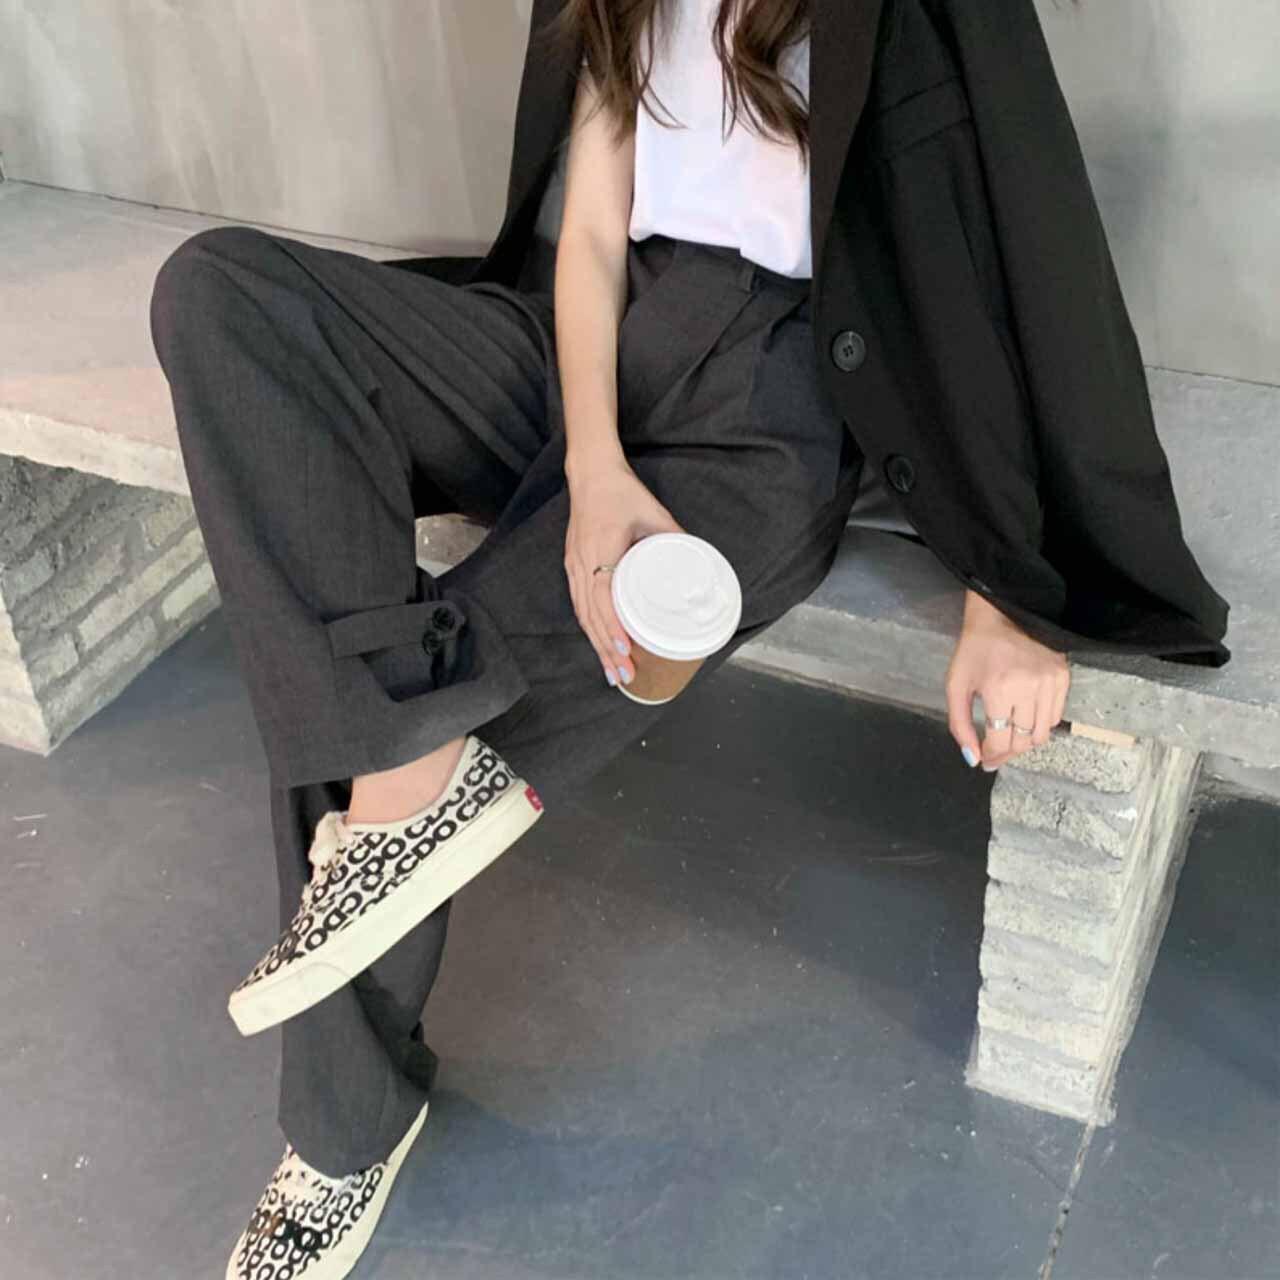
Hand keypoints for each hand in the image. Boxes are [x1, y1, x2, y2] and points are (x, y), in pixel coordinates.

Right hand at [564, 454, 684, 685]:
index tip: (625, 648)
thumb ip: (674, 537)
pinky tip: (599, 645)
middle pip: (590, 616)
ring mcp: (573, 565)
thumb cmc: (621, 492)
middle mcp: (582, 562)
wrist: (591, 472)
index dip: (612, 625)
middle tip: (624, 676)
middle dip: (606, 649)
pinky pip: (579, 604)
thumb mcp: (654, 513)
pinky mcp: (572, 565)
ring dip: (597, 645)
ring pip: (582, 615)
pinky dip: (590, 628)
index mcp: (600, 550)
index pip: (601, 596)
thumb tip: (699, 562)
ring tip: (612, 672)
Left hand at [945, 589, 1069, 770]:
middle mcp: (1029, 688)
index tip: (986, 759)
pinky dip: (1040, 725)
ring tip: (1011, 737)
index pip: (1001, 741)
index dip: (992, 755)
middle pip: (1023, 742)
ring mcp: (1050, 683)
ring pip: (1042, 734)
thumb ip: (960, 725)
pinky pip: (1056, 716)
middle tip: (996, 752)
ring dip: (1025, 742)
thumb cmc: (974, 651)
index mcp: (998, 690)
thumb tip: (973, 759)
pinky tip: (1025, 719)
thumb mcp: (956, 686)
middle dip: (1008, 752)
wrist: (1002, 615)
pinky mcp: (1064, 677)